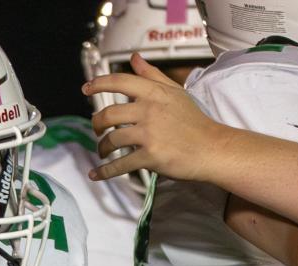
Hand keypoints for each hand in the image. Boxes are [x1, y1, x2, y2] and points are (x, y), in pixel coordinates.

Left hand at [82, 54, 233, 185]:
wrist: (211, 147)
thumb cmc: (193, 121)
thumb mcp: (175, 92)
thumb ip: (152, 76)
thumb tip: (135, 58)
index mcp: (154, 93)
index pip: (120, 82)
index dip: (99, 83)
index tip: (86, 88)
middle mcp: (149, 110)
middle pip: (108, 114)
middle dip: (96, 123)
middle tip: (96, 130)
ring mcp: (149, 134)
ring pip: (111, 140)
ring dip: (102, 148)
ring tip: (103, 151)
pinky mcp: (150, 156)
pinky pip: (119, 165)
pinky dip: (105, 172)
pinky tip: (96, 174)